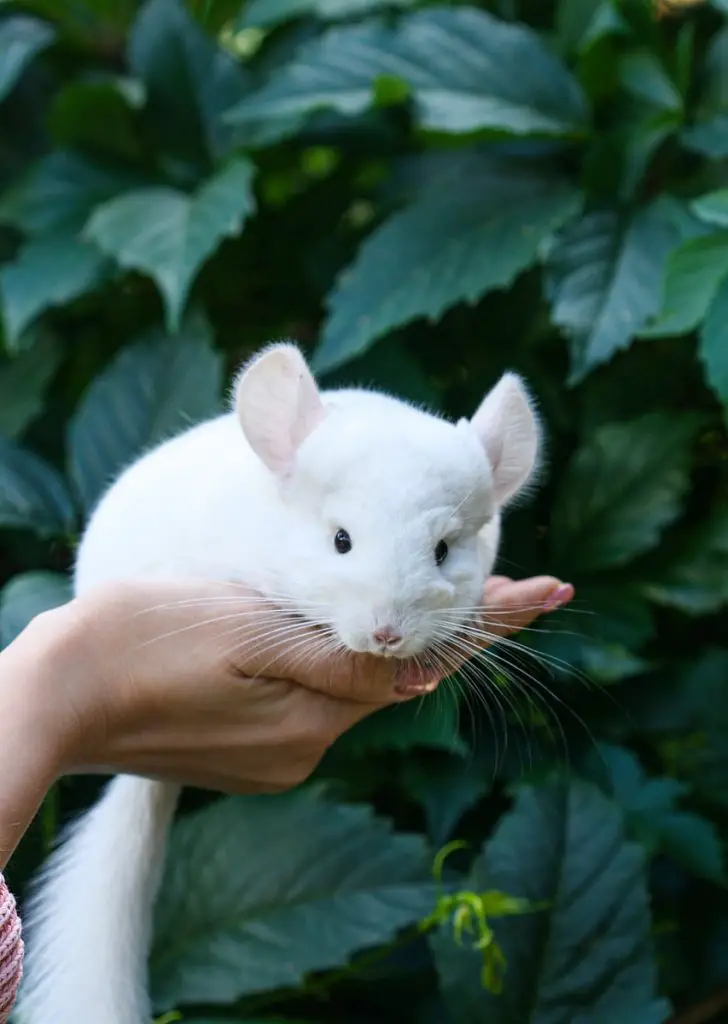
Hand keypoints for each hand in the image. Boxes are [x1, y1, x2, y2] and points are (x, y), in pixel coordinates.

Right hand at [0, 573, 572, 865]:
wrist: (56, 693)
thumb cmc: (144, 642)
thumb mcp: (249, 635)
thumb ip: (341, 662)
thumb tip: (424, 679)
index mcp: (313, 718)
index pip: (425, 664)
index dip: (491, 624)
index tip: (553, 592)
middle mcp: (304, 747)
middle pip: (393, 674)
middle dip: (441, 628)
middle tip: (507, 583)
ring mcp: (274, 754)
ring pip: (347, 684)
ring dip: (378, 642)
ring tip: (409, 598)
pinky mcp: (245, 749)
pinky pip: (309, 696)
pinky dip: (332, 660)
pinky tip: (323, 630)